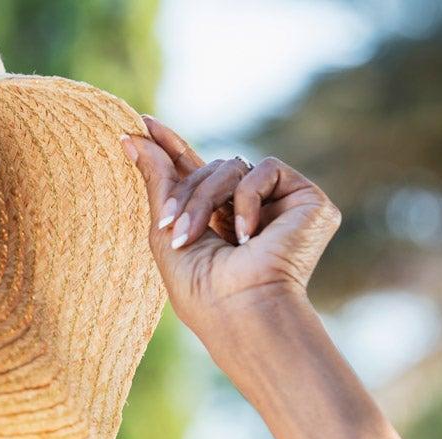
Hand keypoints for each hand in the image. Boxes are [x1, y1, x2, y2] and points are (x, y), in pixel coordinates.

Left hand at [120, 116, 341, 337]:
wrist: (240, 311)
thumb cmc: (200, 289)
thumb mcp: (166, 229)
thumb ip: (156, 180)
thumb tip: (133, 134)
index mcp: (221, 220)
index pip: (196, 171)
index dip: (171, 147)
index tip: (142, 123)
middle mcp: (252, 209)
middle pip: (208, 169)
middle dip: (183, 194)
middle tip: (168, 227)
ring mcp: (281, 204)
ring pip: (230, 166)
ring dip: (204, 199)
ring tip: (193, 237)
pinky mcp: (309, 200)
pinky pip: (264, 169)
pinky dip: (247, 199)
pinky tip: (249, 237)